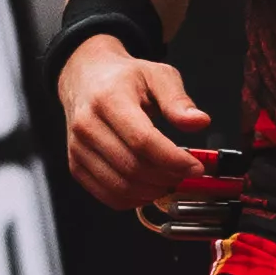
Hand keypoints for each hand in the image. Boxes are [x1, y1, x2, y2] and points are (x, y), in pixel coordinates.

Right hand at [56, 38, 221, 216]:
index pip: (142, 141)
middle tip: (185, 172)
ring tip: (169, 179)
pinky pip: (108, 195)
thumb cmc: (122, 78)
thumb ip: (178, 100)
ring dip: (152, 191)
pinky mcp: (76, 165)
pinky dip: (134, 199)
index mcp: (108, 99)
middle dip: (167, 176)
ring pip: (121, 186)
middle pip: (133, 167)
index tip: (195, 166)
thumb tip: (199, 122)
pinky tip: (149, 187)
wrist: (85, 79)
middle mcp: (87, 125)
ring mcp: (78, 148)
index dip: (173, 159)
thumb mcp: (157, 75)